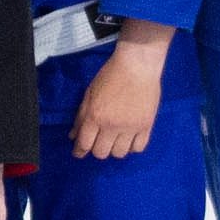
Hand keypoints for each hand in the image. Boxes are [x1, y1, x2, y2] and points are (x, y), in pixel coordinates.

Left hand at [70, 19, 173, 159]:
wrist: (137, 66)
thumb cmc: (110, 75)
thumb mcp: (89, 93)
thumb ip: (81, 116)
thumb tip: (73, 136)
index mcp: (95, 116)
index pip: (84, 144)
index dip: (79, 151)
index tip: (78, 153)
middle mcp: (112, 126)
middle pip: (101, 153)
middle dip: (96, 149)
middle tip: (98, 141)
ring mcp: (130, 127)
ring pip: (119, 154)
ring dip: (114, 149)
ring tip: (114, 139)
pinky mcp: (146, 126)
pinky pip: (138, 148)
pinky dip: (131, 147)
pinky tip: (128, 139)